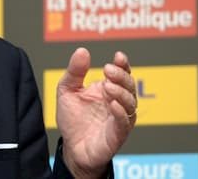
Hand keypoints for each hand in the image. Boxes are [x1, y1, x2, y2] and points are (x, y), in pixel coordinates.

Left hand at [56, 48, 135, 177]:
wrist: (71, 146)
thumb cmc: (72, 119)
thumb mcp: (67, 90)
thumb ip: (75, 71)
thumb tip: (82, 51)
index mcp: (107, 90)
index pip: (121, 74)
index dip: (123, 65)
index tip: (118, 56)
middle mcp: (116, 102)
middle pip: (129, 86)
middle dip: (121, 76)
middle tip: (108, 70)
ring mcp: (119, 118)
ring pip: (130, 103)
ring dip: (122, 93)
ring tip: (108, 86)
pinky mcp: (118, 134)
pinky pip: (124, 122)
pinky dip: (121, 112)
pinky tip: (112, 104)